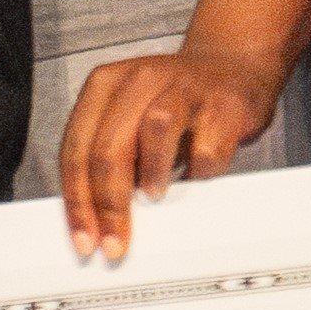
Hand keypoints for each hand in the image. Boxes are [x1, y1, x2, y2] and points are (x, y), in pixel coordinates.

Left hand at [53, 36, 284, 260]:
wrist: (234, 67)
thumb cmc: (174, 104)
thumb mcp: (129, 120)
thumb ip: (110, 158)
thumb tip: (96, 220)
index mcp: (105, 85)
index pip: (76, 149)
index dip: (77, 201)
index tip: (84, 239)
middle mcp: (140, 79)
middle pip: (109, 146)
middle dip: (108, 204)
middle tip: (115, 241)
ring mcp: (184, 87)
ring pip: (154, 129)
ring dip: (150, 174)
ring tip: (152, 198)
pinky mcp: (224, 104)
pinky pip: (206, 148)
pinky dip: (198, 174)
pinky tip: (196, 178)